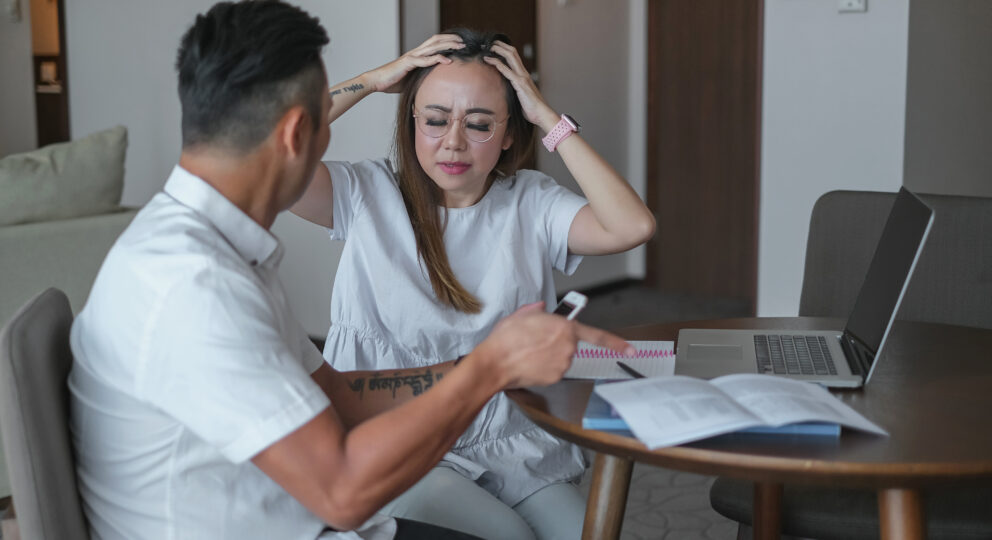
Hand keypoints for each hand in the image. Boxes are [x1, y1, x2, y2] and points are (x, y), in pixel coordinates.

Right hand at [365, 34, 464, 93]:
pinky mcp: (408, 63)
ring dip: (448, 45)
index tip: (459, 44)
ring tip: (460, 46)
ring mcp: (412, 56)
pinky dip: (437, 58)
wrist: (376, 82)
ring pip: (433, 46)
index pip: (434, 43)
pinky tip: (447, 60)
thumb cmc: (392, 82)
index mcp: (416, 55)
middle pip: (436, 40)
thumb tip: (431, 88)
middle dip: (451, 40)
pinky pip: (425, 59)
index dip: (447, 41)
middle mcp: (415, 53)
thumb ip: (421, 79)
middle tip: (464, 42)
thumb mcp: (411, 80)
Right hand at [476, 305, 634, 388]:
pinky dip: (544, 367)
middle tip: (536, 341)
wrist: (495, 362)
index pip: (596, 335)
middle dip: (557, 343)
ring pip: (562, 358)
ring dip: (550, 355)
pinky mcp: (555, 378)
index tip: (630, 350)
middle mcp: (568, 347)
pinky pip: (554, 370)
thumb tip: (542, 310)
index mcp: (564, 328)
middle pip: (570, 344)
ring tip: (529, 352)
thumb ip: (537, 311)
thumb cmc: (506, 339)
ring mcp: (562, 364)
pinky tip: (530, 363)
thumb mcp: (522, 315)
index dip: (616, 343)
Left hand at [483, 41, 558, 130]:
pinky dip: (497, 64)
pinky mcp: (520, 84)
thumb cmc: (531, 108)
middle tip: (488, 42)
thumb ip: (514, 90)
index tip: (493, 47)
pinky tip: (489, 60)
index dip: (504, 50)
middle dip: (500, 45)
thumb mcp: (520, 96)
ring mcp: (522, 77)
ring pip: (510, 57)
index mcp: (523, 75)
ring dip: (498, 50)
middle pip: (512, 52)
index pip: (514, 57)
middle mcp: (523, 73)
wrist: (540, 114)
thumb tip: (504, 91)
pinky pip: (507, 71)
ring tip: (487, 47)